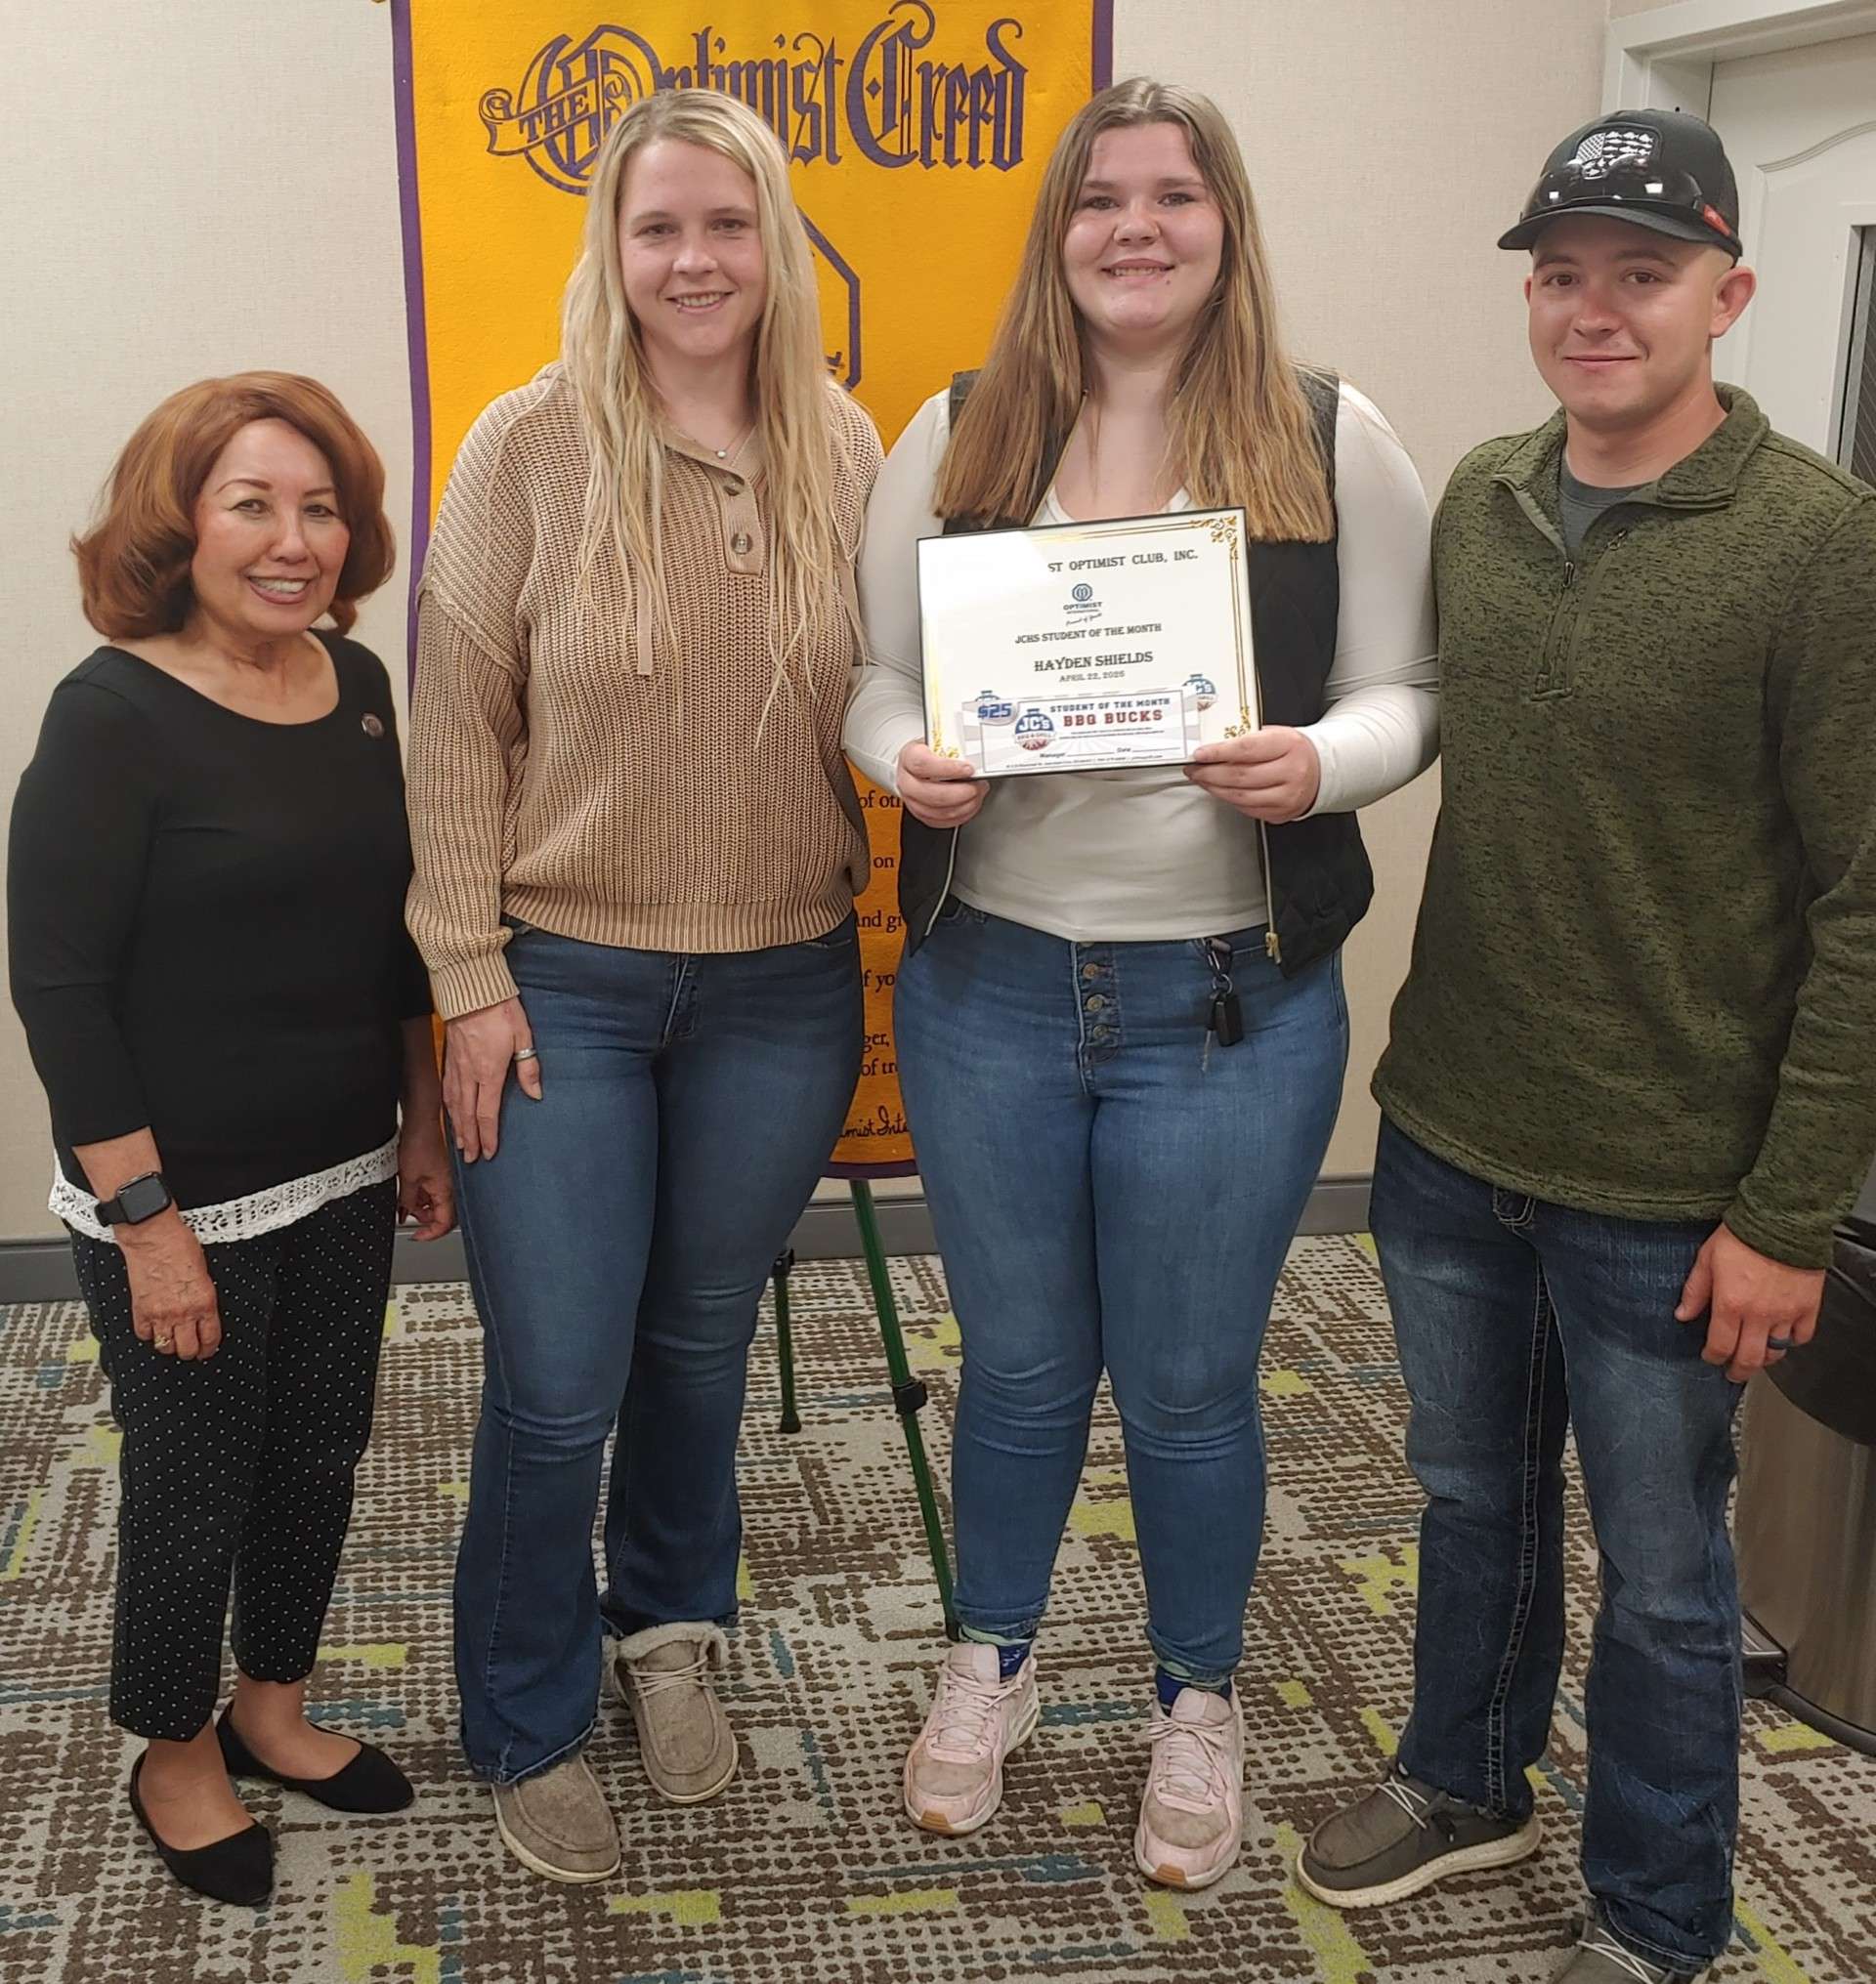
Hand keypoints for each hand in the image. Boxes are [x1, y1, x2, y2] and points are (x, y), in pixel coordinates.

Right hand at [117, 1213, 221, 1359]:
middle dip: (190, 1351)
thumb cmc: (180, 1245)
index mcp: (204, 1301)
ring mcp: (159, 1314)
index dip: (209, 1349)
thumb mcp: (205, 1272)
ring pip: (165, 1347)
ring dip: (169, 1345)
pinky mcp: (140, 1310)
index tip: (207, 1350)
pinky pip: (143, 1335)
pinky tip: (153, 1327)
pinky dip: (148, 1334)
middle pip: (187, 1350)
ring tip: (172, 1338)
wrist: (153, 1236)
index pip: (210, 1338)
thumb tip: (203, 1312)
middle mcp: (183, 1312)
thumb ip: (204, 1296)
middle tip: (190, 1347)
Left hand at [397, 1114, 456, 1238]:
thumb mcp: (408, 1178)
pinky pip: (437, 1189)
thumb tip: (405, 1214)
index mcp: (448, 1190)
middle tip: (409, 1216)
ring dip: (423, 1205)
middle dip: (425, 1218)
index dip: (430, 1234)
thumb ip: (408, 1201)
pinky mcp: (444, 1170)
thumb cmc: (420, 1141)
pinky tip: (412, 1188)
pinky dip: (425, 1193)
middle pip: (443, 1214)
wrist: (423, 1119)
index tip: (417, 1236)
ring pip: (439, 1201)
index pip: (444, 1224)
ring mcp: (449, 1178)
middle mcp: (453, 1185)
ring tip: (407, 1200)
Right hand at [443, 996, 541, 1162]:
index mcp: (490, 1071)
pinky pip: (446, 1089)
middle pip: (467, 1114)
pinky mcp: (448, 1057)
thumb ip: (529, 1067)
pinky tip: (450, 1114)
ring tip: (460, 1143)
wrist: (470, 988)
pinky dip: (447, 1107)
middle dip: (470, 1138)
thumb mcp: (523, 1035)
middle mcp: (469, 1073)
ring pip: (453, 1104)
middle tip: (471, 1159)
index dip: (489, 1135)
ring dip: (457, 1126)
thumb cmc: (500, 1009)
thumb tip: (536, 1094)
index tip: (490, 1152)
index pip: (487, 1112)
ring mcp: (455, 1066)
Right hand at [896, 741, 986, 829]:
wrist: (917, 764)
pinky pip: (942, 821)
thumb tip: (974, 757)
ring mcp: (912, 800)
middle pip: (932, 794)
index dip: (948, 768)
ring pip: (939, 811)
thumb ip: (953, 749)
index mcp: (909, 758)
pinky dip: (960, 816)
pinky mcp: (921, 814)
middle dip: (962, 792)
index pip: (923, 765)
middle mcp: (906, 781)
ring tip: (977, 795)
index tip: (968, 769)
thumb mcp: (938, 742)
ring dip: (965, 805)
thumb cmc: (930, 753)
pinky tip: (969, 805)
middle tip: (977, 785)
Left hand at [1184, 726, 1321, 822]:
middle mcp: (1291, 772)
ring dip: (1215, 789)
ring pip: (1240, 796)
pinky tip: (1221, 791)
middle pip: (1240, 775)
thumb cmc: (1293, 750)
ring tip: (1203, 780)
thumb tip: (1213, 747)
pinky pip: (1247, 809)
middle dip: (1210, 773)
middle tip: (1195, 769)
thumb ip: (1248, 740)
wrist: (1320, 770)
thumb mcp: (1276, 734)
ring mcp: (1288, 796)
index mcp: (1289, 745)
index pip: (1246, 749)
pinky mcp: (1282, 813)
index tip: (1199, 754)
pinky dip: (1229, 800)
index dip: (1218, 753)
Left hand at [1676, 1223, 1825, 1382]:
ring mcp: (1786, 1313)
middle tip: (1733, 1373)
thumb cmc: (1742, 1235)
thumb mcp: (1706, 1259)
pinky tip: (1783, 1338)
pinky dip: (1792, 1342)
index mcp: (1730, 1304)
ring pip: (1776, 1352)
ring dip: (1764, 1358)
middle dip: (1738, 1370)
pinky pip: (1802, 1336)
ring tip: (1756, 1356)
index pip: (1720, 1346)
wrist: (1781, 1220)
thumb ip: (1695, 1291)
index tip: (1710, 1357)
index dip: (1713, 1357)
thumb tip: (1682, 1315)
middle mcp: (1759, 1314)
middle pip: (1749, 1358)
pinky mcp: (1808, 1307)